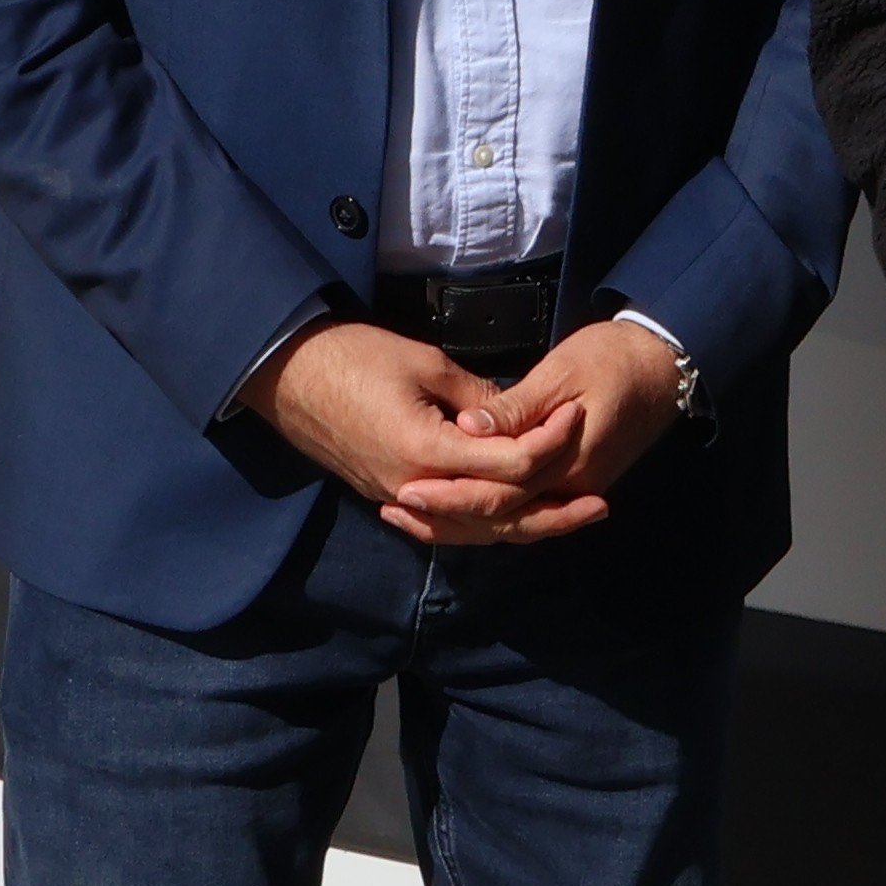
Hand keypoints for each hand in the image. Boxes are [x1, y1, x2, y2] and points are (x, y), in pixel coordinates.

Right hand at [251, 322, 574, 542]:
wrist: (286, 373)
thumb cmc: (354, 355)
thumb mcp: (426, 363)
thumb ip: (478, 398)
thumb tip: (518, 419)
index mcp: (428, 451)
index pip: (509, 465)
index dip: (549, 443)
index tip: (576, 416)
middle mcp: (415, 486)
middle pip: (498, 514)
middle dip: (552, 511)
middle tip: (599, 504)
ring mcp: (397, 496)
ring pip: (472, 530)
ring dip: (521, 527)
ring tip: (564, 519)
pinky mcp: (386, 493)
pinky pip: (444, 524)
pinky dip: (479, 527)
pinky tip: (505, 523)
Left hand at [396, 319, 685, 543]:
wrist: (664, 366)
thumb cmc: (613, 359)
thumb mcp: (562, 373)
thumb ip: (516, 407)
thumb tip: (468, 429)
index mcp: (568, 464)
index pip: (499, 494)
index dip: (450, 495)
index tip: (406, 489)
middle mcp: (570, 489)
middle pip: (499, 518)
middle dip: (445, 517)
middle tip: (394, 510)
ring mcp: (574, 491)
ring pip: (508, 523)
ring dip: (459, 523)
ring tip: (409, 517)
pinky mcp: (571, 483)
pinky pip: (522, 510)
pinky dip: (484, 514)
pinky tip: (450, 510)